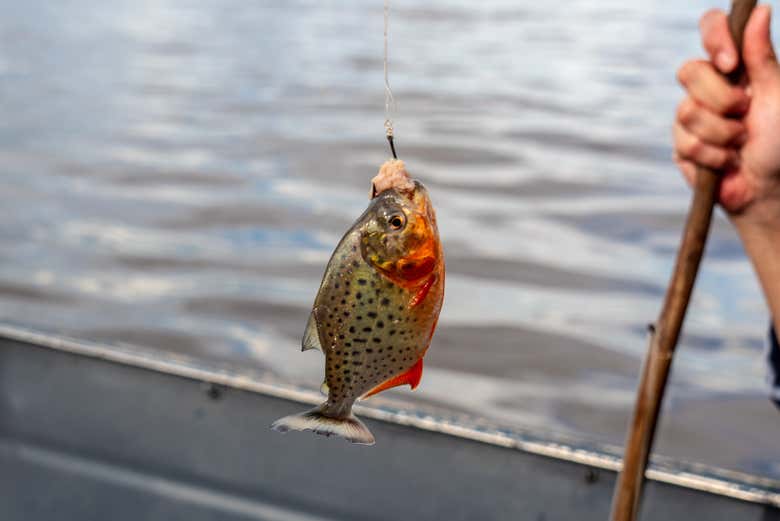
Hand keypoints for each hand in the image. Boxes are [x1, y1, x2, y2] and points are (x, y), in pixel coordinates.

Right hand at [674, 5, 779, 227]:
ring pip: (686, 111)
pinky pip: (684, 142)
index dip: (713, 39)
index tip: (730, 63)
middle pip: (689, 71)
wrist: (768, 189)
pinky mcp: (680, 146)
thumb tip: (758, 11)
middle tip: (745, 115)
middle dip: (721, 99)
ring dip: (721, 133)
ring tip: (739, 146)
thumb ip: (762, 56)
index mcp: (733, 67)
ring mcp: (690, 116)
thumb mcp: (777, 94)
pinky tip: (726, 163)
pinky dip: (712, 155)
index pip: (710, 29)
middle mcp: (707, 87)